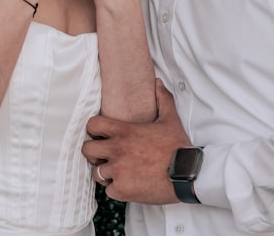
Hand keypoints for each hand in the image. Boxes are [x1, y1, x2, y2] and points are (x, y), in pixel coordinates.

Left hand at [82, 79, 191, 203]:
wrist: (186, 174)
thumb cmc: (177, 147)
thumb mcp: (170, 119)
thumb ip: (162, 99)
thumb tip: (158, 83)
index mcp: (124, 132)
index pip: (93, 125)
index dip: (94, 130)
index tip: (101, 135)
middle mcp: (117, 150)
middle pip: (87, 150)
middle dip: (94, 153)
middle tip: (104, 155)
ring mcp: (118, 171)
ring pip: (96, 172)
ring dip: (105, 172)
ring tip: (118, 171)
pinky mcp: (122, 190)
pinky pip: (109, 190)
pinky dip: (116, 189)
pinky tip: (128, 184)